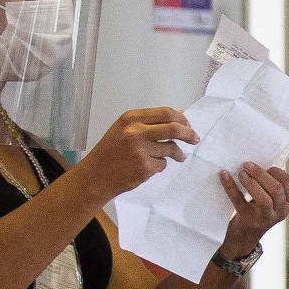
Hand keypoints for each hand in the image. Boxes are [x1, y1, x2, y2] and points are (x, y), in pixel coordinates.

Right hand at [80, 107, 196, 198]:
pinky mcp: (145, 167)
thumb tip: (178, 116)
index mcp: (130, 119)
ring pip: (171, 148)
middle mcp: (135, 132)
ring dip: (175, 153)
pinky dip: (160, 165)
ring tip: (175, 156)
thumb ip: (149, 122)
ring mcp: (140, 150)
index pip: (165, 113)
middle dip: (189, 134)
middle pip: (174, 128)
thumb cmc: (110, 152)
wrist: (95, 176)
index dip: (181, 119)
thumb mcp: (124, 129)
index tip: (188, 125)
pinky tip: (148, 167)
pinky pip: (163, 164)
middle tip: (194, 139)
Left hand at [217, 165, 288, 260]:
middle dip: (262, 174)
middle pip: (277, 189)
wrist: (246, 236)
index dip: (277, 172)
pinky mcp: (247, 219)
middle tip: (247, 165)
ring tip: (241, 172)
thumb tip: (258, 163)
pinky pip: (239, 200)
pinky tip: (224, 175)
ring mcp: (265, 218)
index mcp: (288, 203)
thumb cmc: (259, 211)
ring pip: (264, 198)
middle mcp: (280, 212)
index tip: (266, 166)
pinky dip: (230, 186)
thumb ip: (271, 185)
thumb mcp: (273, 200)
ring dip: (252, 181)